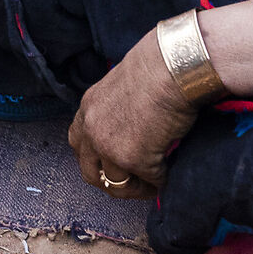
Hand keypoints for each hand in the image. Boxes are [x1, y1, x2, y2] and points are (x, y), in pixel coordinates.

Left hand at [69, 31, 202, 199]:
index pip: (79, 144)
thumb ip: (115, 109)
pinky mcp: (134, 159)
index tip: (113, 164)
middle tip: (133, 183)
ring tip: (155, 182)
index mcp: (88, 108)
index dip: (96, 158)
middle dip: (111, 182)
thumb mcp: (121, 85)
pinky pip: (151, 180)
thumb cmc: (158, 67)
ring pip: (118, 184)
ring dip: (138, 187)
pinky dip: (161, 180)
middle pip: (90, 172)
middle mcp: (91, 129)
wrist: (173, 66)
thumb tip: (130, 128)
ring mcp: (110, 147)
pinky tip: (171, 172)